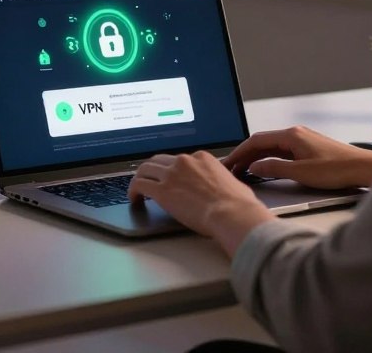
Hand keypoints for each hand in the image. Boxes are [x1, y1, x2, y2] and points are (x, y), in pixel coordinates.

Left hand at [128, 151, 274, 256]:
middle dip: (153, 170)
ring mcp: (172, 174)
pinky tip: (134, 199)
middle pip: (160, 160)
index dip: (173, 170)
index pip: (180, 160)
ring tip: (138, 190)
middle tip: (150, 180)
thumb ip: (221, 180)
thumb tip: (222, 188)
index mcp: (202, 158)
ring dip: (140, 178)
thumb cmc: (238, 203)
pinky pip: (139, 185)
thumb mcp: (232, 182)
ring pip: (145, 169)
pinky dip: (133, 190)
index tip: (171, 179)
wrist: (232, 213)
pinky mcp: (162, 191)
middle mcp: (185, 162)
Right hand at [222, 125, 371, 188]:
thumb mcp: (301, 172)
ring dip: (257, 158)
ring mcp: (303, 140)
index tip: (229, 163)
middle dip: (245, 155)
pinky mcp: (309, 149)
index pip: (257, 140)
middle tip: (231, 168)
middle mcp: (295, 134)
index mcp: (291, 135)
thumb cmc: (337, 169)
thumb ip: (274, 169)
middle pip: (263, 142)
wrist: (363, 169)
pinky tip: (266, 169)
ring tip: (244, 170)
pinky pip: (282, 152)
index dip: (240, 152)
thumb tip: (255, 167)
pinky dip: (270, 159)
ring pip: (272, 147)